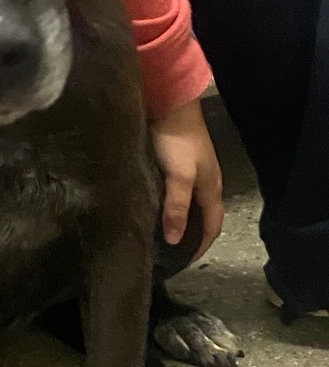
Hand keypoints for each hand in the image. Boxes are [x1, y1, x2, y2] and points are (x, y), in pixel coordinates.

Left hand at [150, 98, 223, 259]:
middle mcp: (205, 183)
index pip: (212, 227)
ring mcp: (192, 173)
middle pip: (202, 218)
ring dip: (179, 222)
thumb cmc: (177, 141)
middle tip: (168, 254)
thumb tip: (176, 241)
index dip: (201, 246)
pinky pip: (176, 194)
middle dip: (190, 237)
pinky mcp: (177, 163)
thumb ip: (177, 207)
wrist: (169, 103)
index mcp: (211, 189)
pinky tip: (153, 210)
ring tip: (158, 237)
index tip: (182, 263)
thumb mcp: (180, 177)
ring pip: (189, 206)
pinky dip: (169, 207)